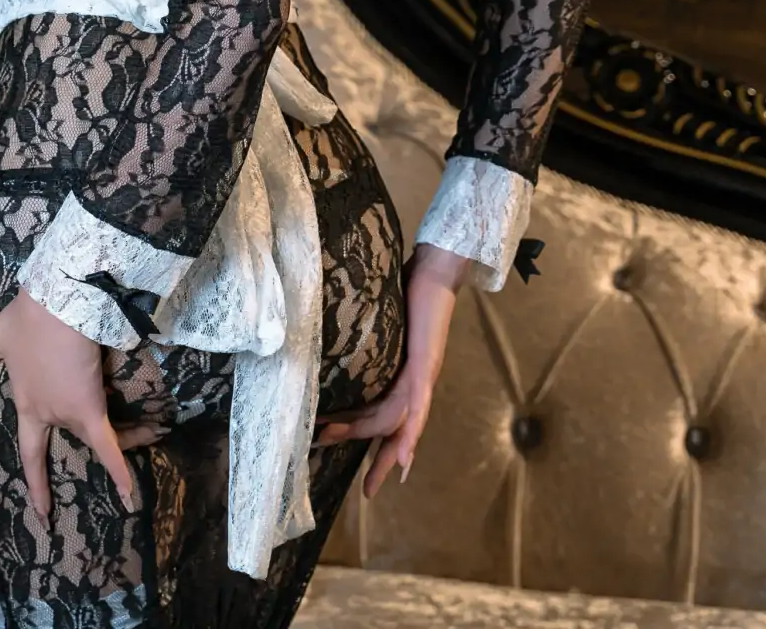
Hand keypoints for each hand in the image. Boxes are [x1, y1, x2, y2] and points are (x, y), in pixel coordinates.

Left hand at [0, 287, 137, 517]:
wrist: (57, 304)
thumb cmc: (28, 318)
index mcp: (26, 404)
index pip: (30, 452)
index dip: (35, 482)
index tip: (40, 511)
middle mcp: (46, 414)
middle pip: (69, 435)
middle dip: (87, 440)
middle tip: (103, 469)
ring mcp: (67, 412)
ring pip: (90, 434)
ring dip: (111, 443)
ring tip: (140, 443)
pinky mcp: (89, 406)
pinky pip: (107, 444)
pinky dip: (118, 468)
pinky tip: (130, 495)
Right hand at [314, 242, 470, 498]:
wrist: (435, 272)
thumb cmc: (407, 291)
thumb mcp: (380, 327)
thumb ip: (362, 344)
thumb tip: (329, 348)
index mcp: (403, 377)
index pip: (385, 420)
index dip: (378, 450)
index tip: (368, 479)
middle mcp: (416, 384)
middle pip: (394, 431)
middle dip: (381, 463)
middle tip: (366, 493)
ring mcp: (423, 377)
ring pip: (400, 423)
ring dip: (385, 450)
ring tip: (377, 476)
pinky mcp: (426, 368)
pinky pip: (417, 405)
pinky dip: (411, 432)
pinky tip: (407, 456)